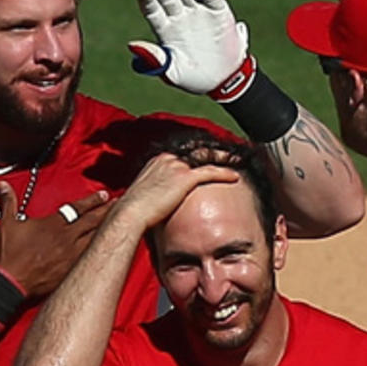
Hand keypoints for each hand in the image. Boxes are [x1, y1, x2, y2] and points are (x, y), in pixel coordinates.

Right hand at [0, 185, 110, 298]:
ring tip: (122, 223)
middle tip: (121, 204)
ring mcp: (72, 256)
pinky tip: (109, 249)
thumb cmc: (9, 256)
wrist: (11, 284)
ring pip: (97, 239)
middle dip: (108, 211)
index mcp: (53, 225)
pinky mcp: (72, 271)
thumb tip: (3, 186)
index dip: (92, 201)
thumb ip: (8, 203)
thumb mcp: (6, 224)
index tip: (104, 195)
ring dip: (109, 230)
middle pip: (93, 221)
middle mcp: (67, 238)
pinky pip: (92, 258)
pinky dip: (102, 251)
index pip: (77, 208)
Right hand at [114, 153, 238, 229]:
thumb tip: (154, 201)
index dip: (198, 155)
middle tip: (227, 155)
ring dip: (222, 159)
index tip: (208, 157)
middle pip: (196, 152)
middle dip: (213, 153)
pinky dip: (224, 173)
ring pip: (206, 158)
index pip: (184, 154)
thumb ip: (153, 191)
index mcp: (158, 161)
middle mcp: (168, 159)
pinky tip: (235, 176)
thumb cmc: (133, 209)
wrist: (131, 213)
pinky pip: (210, 172)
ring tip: (236, 160)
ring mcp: (176, 166)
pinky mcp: (184, 178)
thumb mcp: (143, 194)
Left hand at [128, 0, 249, 95]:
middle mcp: (180, 16)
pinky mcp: (218, 11)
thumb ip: (154, 59)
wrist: (223, 81)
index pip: (152, 11)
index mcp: (165, 29)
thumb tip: (132, 45)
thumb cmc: (193, 78)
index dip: (147, 0)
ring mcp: (199, 12)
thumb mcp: (173, 72)